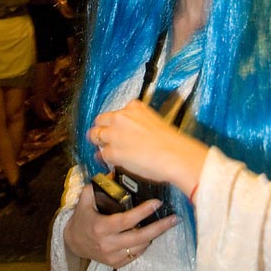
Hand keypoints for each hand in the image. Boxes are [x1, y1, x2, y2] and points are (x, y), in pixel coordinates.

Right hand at [63, 183, 177, 267]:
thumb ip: (98, 185)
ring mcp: (112, 256)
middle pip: (139, 237)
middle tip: (174, 218)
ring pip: (140, 247)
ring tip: (165, 224)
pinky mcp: (115, 264)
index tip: (157, 203)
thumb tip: (114, 171)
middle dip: (159, 228)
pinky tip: (149, 235)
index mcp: (101, 227)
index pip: (126, 220)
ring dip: (153, 235)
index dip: (143, 212)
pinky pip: (136, 255)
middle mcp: (107, 244)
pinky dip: (144, 245)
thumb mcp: (86, 200)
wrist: (73, 242)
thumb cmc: (82, 218)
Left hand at [90, 99, 207, 195]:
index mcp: (134, 107)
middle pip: (100, 121)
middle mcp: (121, 117)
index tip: (115, 129)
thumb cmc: (171, 143)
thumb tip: (133, 135)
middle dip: (101, 130)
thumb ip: (139, 124)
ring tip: (102, 151)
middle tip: (103, 139)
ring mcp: (114, 134)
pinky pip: (102, 154)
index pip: (115, 112)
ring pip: (95, 136)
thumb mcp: (155, 122)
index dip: (113, 123)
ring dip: (98, 143)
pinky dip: (105, 159)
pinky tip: (111, 163)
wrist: (174, 155)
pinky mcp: (111, 151)